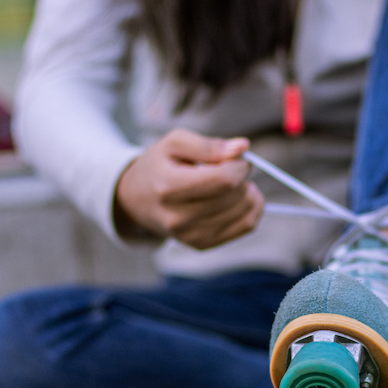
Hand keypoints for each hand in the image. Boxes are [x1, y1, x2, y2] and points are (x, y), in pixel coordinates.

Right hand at [114, 129, 263, 249]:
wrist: (136, 200)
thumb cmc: (159, 167)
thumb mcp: (175, 143)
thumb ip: (209, 145)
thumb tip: (243, 147)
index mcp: (169, 187)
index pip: (224, 180)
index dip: (239, 166)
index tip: (235, 158)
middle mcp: (179, 218)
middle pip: (235, 195)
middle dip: (242, 177)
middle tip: (229, 169)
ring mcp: (192, 235)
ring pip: (246, 212)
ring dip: (248, 193)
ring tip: (231, 184)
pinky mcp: (203, 244)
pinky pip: (246, 226)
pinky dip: (251, 209)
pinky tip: (238, 198)